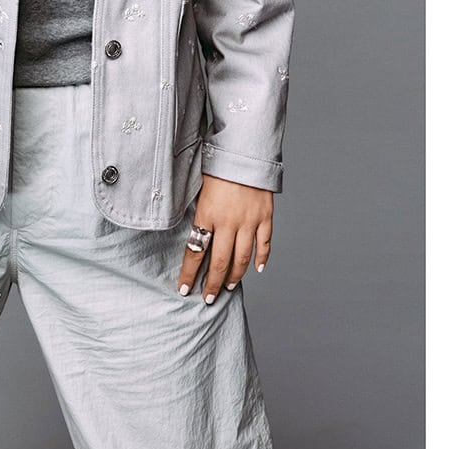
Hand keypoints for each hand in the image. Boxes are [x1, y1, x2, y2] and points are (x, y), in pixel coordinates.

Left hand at [176, 174, 272, 302]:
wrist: (244, 149)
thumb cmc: (215, 165)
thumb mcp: (197, 187)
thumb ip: (196, 211)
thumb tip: (188, 231)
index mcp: (207, 214)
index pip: (195, 252)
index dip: (189, 273)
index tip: (184, 289)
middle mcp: (228, 222)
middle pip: (219, 262)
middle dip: (211, 284)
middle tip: (207, 298)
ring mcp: (249, 221)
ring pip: (242, 259)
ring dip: (234, 276)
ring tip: (227, 287)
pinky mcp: (265, 217)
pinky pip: (264, 244)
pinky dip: (262, 259)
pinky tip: (256, 269)